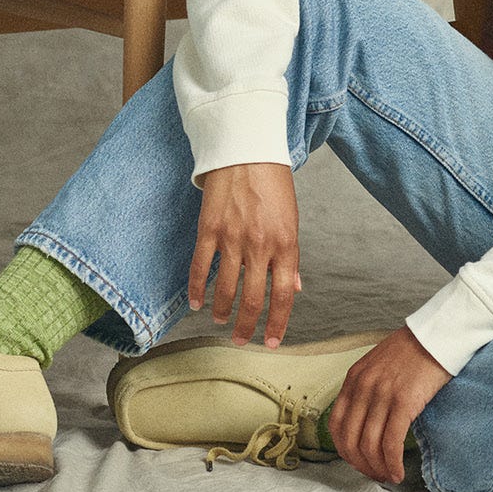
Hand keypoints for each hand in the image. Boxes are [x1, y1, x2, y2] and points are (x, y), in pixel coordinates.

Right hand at [188, 162, 301, 346]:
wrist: (246, 150)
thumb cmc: (273, 184)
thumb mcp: (291, 220)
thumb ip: (290, 257)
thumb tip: (296, 287)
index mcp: (286, 244)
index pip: (284, 295)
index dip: (277, 323)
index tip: (270, 341)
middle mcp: (260, 244)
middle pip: (254, 299)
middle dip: (247, 326)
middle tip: (241, 340)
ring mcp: (233, 237)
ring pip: (225, 288)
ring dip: (222, 311)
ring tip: (220, 321)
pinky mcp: (209, 228)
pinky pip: (201, 267)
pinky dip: (197, 289)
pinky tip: (197, 303)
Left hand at [327, 326, 448, 484]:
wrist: (437, 335)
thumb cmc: (412, 352)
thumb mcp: (377, 365)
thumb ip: (367, 389)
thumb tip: (365, 422)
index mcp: (353, 379)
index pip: (336, 425)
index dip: (344, 450)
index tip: (358, 462)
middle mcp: (363, 387)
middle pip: (350, 440)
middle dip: (362, 465)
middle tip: (375, 476)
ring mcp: (382, 394)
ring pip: (369, 444)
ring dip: (378, 468)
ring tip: (389, 477)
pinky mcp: (404, 402)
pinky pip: (391, 442)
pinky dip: (392, 463)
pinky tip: (398, 472)